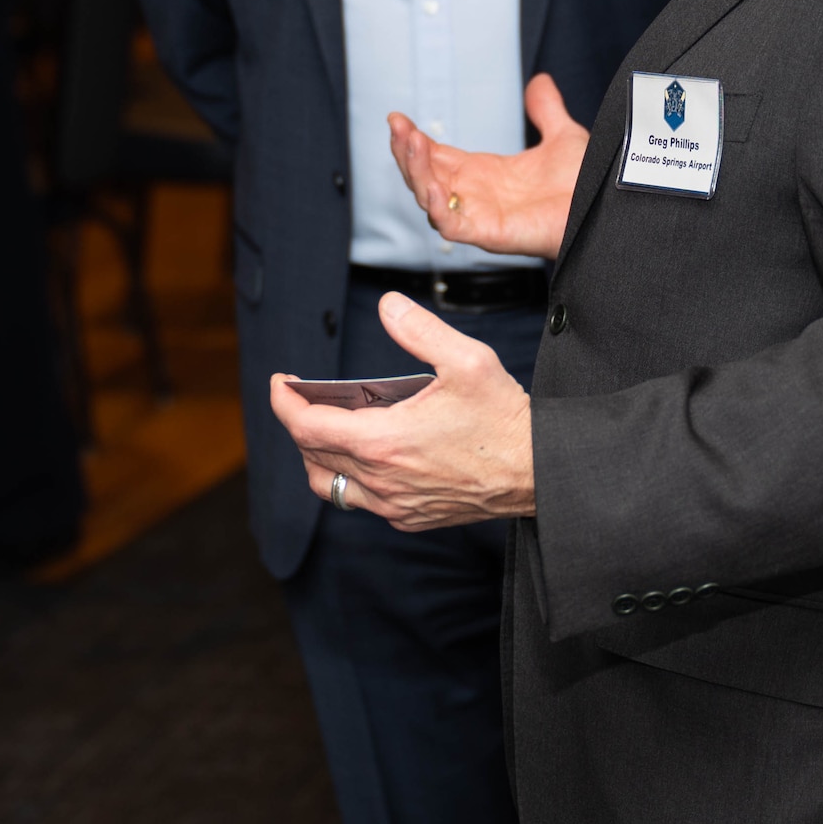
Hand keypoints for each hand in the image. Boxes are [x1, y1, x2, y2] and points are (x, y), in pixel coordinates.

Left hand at [269, 292, 534, 530]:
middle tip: (303, 395)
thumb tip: (387, 306)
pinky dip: (349, 477)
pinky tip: (367, 452)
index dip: (284, 402)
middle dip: (298, 421)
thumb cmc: (505, 419)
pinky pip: (361, 501)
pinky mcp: (411, 518)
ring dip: (317, 455)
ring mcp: (395, 504)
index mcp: (383, 442)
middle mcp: (381, 480)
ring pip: (330, 486)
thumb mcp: (467, 360)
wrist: (540, 474)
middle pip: (312, 453)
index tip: (281, 381)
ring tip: (327, 426)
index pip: (306, 426)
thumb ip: (419, 330)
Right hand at [387, 72, 587, 260]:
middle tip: (397, 126)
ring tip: (409, 142)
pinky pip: (450, 224)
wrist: (606, 206)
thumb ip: (546, 111)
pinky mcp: (488, 234)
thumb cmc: (585, 186)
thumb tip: (540, 82)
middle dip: (405, 151)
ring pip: (428, 198)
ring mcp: (478, 216)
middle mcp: (475, 196)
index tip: (398, 118)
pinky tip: (430, 183)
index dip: (413, 139)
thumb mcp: (562, 137)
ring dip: (414, 171)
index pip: (434, 156)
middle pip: (422, 176)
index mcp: (484, 175)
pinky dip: (435, 206)